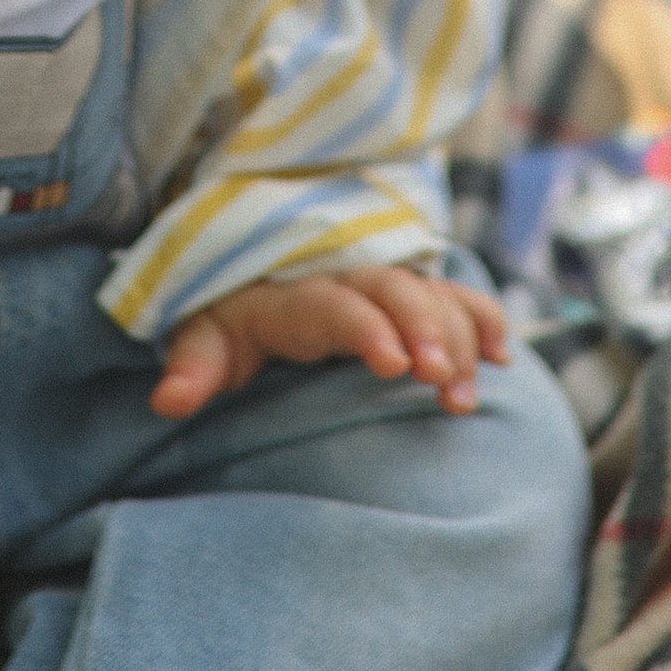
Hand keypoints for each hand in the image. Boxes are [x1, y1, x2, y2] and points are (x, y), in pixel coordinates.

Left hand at [151, 261, 509, 420]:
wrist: (252, 269)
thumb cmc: (228, 317)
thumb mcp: (203, 337)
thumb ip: (191, 367)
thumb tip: (167, 401)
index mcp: (294, 293)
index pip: (334, 305)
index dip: (367, 328)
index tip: (394, 365)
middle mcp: (348, 278)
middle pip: (397, 291)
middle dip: (426, 330)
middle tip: (443, 382)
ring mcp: (386, 284)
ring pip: (433, 296)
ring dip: (460, 338)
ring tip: (467, 395)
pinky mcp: (413, 295)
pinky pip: (457, 296)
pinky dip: (483, 318)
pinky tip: (503, 357)